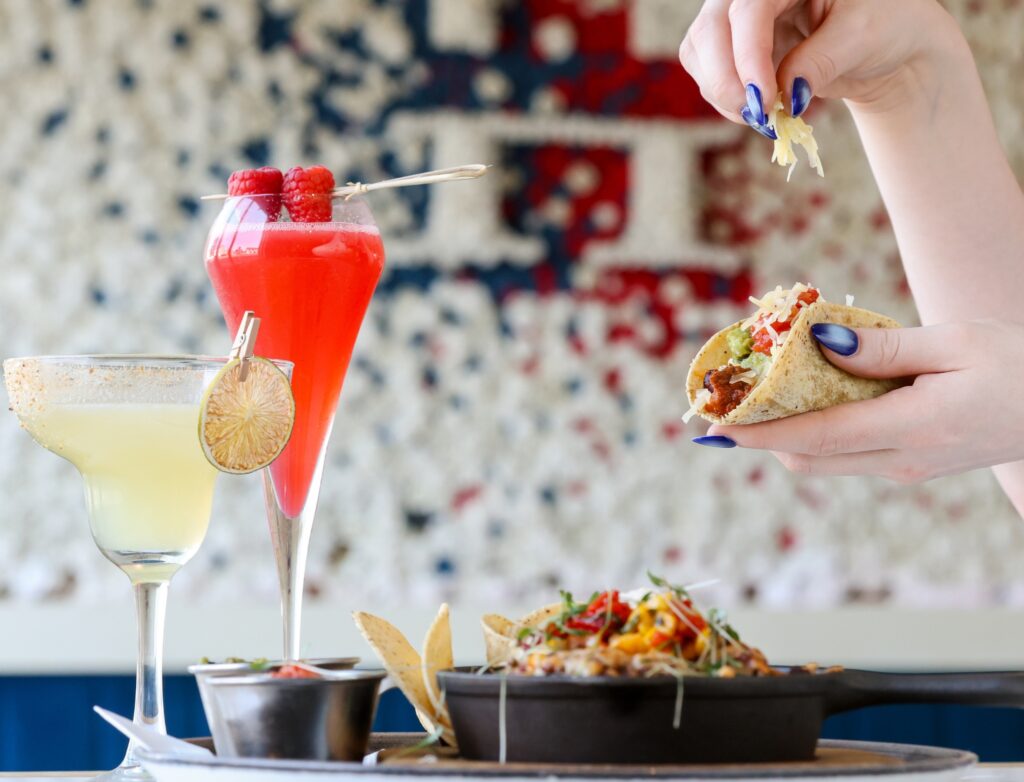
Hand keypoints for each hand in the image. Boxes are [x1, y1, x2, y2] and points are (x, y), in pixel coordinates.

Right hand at [679, 0, 963, 130]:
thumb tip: (786, 94)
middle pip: (711, 29)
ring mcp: (737, 16)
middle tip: (759, 117)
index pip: (748, 9)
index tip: (763, 100)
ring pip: (700, 52)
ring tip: (764, 117)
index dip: (748, 56)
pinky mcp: (732, 46)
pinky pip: (708, 73)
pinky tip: (758, 110)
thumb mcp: (861, 38)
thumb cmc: (883, 26)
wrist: (885, 42)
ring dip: (723, 93)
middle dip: (726, 80)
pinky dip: (726, 99)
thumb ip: (821, 61)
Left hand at [700, 321, 1023, 483]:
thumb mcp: (956, 341)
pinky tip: (802, 400)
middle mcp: (903, 460)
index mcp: (915, 428)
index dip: (758, 433)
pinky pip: (847, 454)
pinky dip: (815, 432)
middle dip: (759, 436)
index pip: (816, 436)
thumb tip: (819, 342)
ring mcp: (907, 468)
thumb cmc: (1021, 365)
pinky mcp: (911, 465)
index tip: (713, 427)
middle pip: (808, 458)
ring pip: (825, 460)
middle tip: (723, 405)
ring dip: (784, 435)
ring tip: (753, 398)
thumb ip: (884, 348)